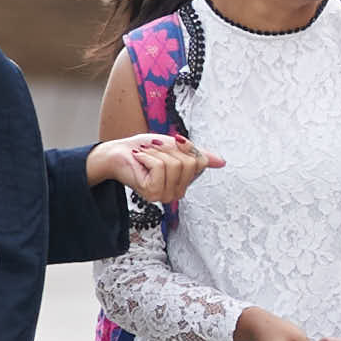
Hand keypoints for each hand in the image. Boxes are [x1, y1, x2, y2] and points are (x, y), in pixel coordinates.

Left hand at [101, 132, 220, 209]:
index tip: (170, 144)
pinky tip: (139, 160)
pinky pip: (161, 167)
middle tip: (154, 150)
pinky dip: (148, 157)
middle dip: (169, 150)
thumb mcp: (176, 148)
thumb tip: (222, 162)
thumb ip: (198, 155)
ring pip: (175, 165)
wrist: (119, 152)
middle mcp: (177, 193)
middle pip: (189, 163)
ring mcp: (165, 195)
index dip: (186, 147)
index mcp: (185, 182)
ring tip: (145, 155)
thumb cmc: (145, 149)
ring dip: (157, 153)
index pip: (200, 161)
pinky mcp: (152, 192)